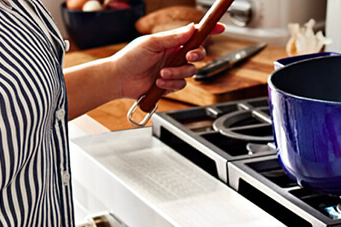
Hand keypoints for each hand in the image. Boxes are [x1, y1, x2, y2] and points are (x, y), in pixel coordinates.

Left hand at [108, 23, 225, 99]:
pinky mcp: (170, 84)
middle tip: (188, 55)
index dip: (209, 31)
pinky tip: (158, 82)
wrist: (119, 79)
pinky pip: (181, 84)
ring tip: (161, 73)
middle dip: (197, 55)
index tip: (221, 28)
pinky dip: (171, 84)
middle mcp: (175, 55)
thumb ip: (173, 37)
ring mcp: (174, 70)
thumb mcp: (151, 43)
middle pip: (199, 54)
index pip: (195, 35)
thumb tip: (191, 28)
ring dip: (177, 72)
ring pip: (191, 72)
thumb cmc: (130, 57)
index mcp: (172, 42)